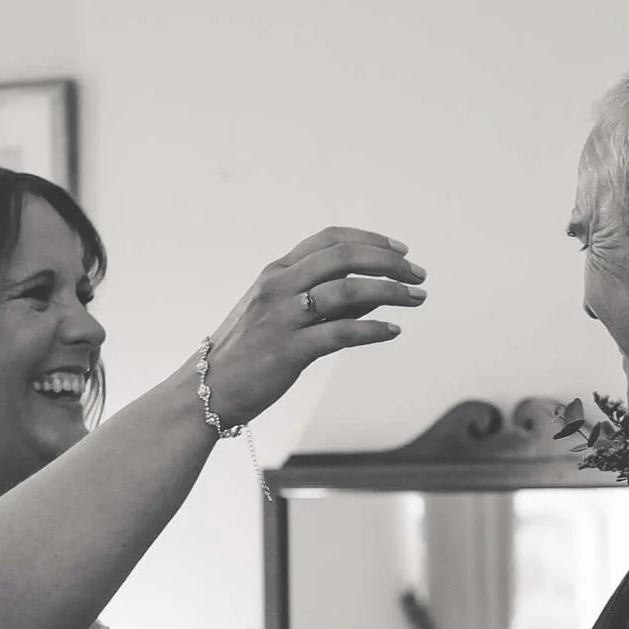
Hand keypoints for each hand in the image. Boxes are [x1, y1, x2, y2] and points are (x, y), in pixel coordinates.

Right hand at [202, 227, 427, 427]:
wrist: (210, 388)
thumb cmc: (251, 352)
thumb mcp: (282, 313)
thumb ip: (325, 299)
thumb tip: (376, 292)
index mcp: (277, 272)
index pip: (329, 239)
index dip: (370, 240)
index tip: (401, 251)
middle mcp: (279, 286)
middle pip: (343, 257)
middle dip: (389, 262)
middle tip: (418, 274)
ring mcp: (282, 317)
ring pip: (346, 290)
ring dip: (390, 291)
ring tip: (416, 298)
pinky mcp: (289, 350)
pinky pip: (340, 333)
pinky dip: (372, 329)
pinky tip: (393, 331)